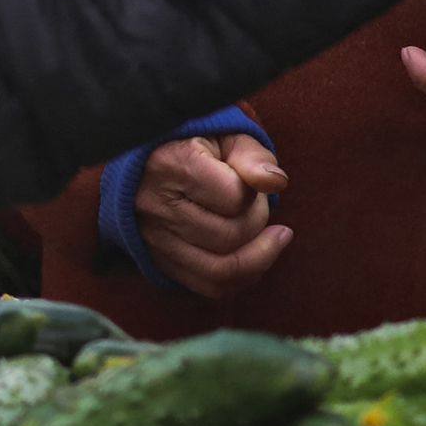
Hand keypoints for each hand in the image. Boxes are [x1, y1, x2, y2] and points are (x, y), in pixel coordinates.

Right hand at [137, 131, 292, 298]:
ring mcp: (154, 238)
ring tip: (272, 238)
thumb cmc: (197, 150)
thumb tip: (276, 182)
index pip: (234, 196)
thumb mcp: (225, 138)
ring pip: (221, 269)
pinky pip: (209, 286)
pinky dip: (241, 278)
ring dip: (258, 256)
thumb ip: (252, 156)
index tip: (248, 179)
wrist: (148, 166)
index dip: (254, 191)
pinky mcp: (159, 261)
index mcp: (172, 165)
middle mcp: (156, 206)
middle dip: (258, 221)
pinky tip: (254, 257)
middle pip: (230, 235)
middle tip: (256, 204)